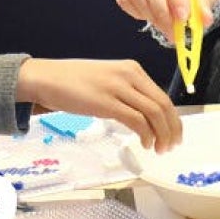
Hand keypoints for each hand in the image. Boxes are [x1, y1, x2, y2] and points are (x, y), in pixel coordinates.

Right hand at [17, 58, 181, 152]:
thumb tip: (143, 115)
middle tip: (172, 146)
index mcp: (132, 69)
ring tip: (160, 149)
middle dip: (172, 128)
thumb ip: (126, 92)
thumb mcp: (107, 79)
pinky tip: (145, 144)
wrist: (46, 77)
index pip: (162, 95)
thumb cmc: (72, 81)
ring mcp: (118, 88)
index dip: (172, 118)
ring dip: (161, 135)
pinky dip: (146, 135)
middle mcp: (129, 75)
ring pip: (154, 113)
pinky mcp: (107, 102)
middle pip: (163, 104)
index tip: (173, 133)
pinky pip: (136, 120)